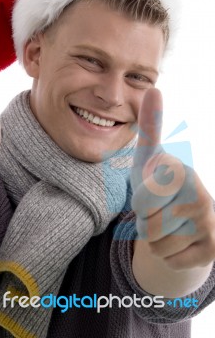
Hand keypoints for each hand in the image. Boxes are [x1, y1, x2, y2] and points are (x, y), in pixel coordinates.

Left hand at [131, 88, 214, 270]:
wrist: (182, 214)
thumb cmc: (159, 182)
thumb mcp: (148, 156)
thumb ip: (150, 125)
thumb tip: (153, 88)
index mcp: (181, 173)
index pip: (142, 201)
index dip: (140, 201)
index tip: (154, 190)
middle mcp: (200, 197)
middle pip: (148, 226)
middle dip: (145, 221)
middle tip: (158, 209)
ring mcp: (210, 224)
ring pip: (158, 246)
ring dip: (156, 238)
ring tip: (168, 222)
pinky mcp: (213, 248)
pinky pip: (171, 261)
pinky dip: (169, 254)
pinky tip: (180, 237)